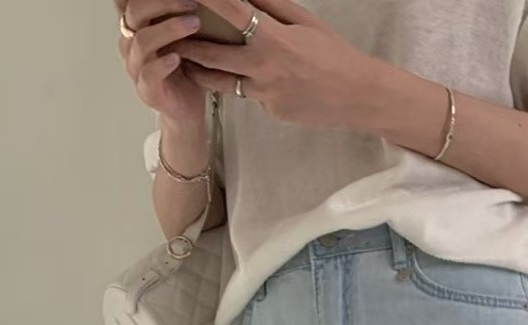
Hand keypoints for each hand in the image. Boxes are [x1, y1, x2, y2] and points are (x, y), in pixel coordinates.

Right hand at [116, 0, 211, 127]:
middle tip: (192, 3)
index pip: (130, 0)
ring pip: (142, 41)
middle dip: (164, 3)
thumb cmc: (186, 66)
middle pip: (135, 12)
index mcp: (136, 26)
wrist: (188, 107)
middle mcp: (131, 43)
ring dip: (170, 29)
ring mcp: (136, 67)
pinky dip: (163, 64)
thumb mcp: (180, 32)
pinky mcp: (146, 90)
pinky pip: (148, 74)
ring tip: (194, 24)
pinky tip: (178, 58)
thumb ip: (175, 13)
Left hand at [170, 0, 381, 128]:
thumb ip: (272, 7)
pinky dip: (249, 85)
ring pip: (227, 83)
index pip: (232, 14)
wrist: (357, 96)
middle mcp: (265, 70)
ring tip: (188, 63)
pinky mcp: (271, 112)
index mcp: (274, 41)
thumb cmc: (334, 53)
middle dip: (189, 49)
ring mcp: (266, 95)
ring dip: (205, 73)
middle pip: (214, 59)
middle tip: (170, 39)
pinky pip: (252, 96)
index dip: (209, 1)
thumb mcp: (305, 22)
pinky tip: (256, 79)